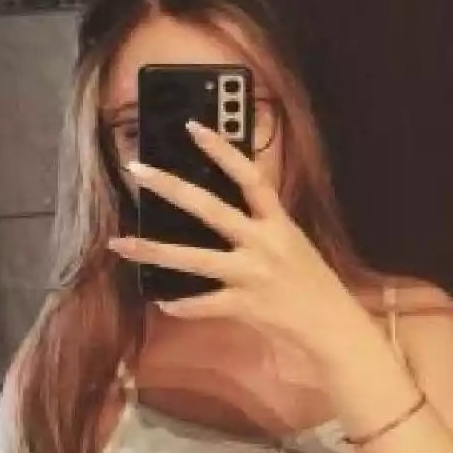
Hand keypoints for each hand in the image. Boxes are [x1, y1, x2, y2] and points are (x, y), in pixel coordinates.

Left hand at [108, 122, 363, 366]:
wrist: (332, 324)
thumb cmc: (311, 282)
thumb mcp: (292, 243)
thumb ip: (262, 226)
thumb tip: (222, 210)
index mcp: (278, 222)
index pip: (249, 177)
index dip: (222, 150)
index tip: (192, 127)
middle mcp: (263, 242)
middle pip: (210, 209)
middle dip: (171, 187)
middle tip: (136, 170)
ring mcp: (253, 274)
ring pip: (195, 259)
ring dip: (154, 250)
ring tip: (120, 244)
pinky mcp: (246, 305)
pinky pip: (204, 304)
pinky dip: (182, 305)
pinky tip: (163, 302)